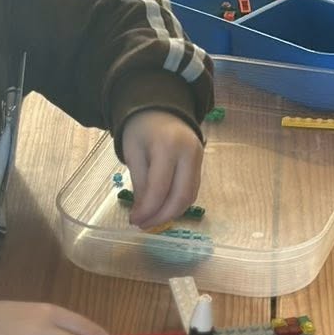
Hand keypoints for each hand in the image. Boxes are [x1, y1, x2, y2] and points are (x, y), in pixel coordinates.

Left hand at [118, 109, 204, 229]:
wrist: (162, 109)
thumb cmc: (141, 129)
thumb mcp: (133, 153)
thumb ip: (139, 183)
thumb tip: (141, 213)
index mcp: (168, 147)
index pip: (160, 188)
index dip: (147, 210)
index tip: (134, 220)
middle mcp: (188, 153)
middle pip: (181, 196)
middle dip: (162, 216)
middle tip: (143, 225)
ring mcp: (198, 159)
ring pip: (189, 196)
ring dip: (171, 213)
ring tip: (151, 220)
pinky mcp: (200, 164)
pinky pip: (191, 190)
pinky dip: (177, 203)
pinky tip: (162, 208)